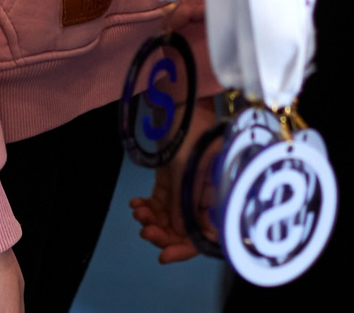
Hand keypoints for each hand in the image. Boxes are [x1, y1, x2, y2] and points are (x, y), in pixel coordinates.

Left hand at [130, 99, 217, 264]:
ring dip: (152, 220)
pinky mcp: (173, 178)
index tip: (163, 255)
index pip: (205, 233)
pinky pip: (160, 202)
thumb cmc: (190, 127)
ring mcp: (187, 186)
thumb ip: (182, 199)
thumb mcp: (186, 166)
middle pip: (186, 229)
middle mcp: (205, 195)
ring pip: (170, 217)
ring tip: (138, 211)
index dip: (186, 248)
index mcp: (218, 194)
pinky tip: (136, 203)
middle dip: (164, 234)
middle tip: (145, 230)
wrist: (178, 98)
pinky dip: (148, 206)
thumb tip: (176, 228)